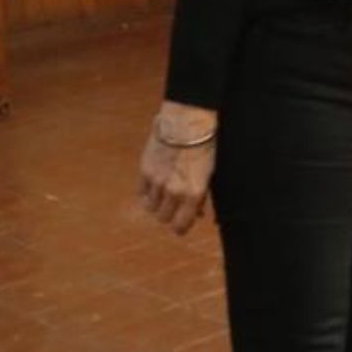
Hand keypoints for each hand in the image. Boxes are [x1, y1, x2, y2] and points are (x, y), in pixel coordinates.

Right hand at [138, 102, 216, 235]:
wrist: (186, 123)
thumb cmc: (203, 147)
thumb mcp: (209, 174)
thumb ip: (201, 196)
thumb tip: (198, 214)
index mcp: (193, 194)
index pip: (180, 225)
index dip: (180, 227)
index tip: (180, 225)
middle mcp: (174, 192)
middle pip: (163, 218)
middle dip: (169, 215)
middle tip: (173, 207)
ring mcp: (157, 182)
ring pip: (151, 207)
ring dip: (157, 204)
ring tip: (163, 195)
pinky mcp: (145, 171)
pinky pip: (142, 193)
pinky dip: (147, 193)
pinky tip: (154, 187)